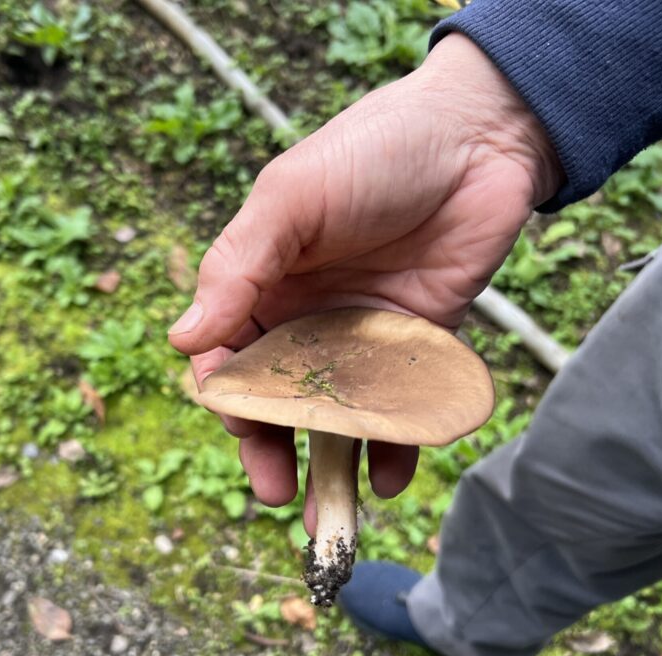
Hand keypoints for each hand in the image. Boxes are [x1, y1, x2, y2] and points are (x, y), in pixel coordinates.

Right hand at [168, 34, 561, 529]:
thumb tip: (182, 340)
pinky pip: (399, 410)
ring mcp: (361, 338)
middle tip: (273, 491)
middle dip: (269, 447)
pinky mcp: (417, 349)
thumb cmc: (372, 152)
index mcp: (261, 284)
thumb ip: (238, 266)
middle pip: (276, 398)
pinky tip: (387, 479)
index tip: (238, 424)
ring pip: (333, 415)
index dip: (227, 396)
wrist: (479, 136)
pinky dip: (393, 448)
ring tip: (325, 512)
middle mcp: (305, 318)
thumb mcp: (290, 198)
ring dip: (324, 466)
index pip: (228, 356)